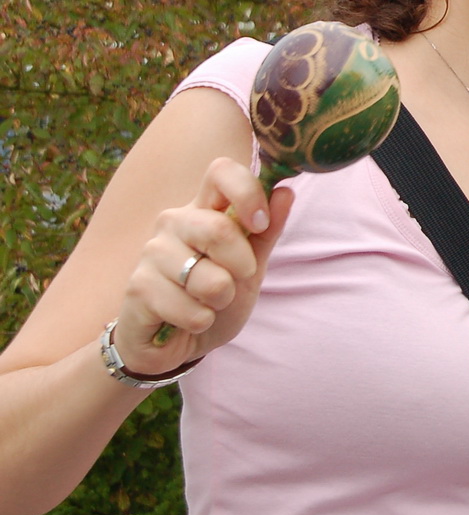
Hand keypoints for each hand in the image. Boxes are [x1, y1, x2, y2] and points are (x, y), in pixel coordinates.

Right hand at [109, 158, 293, 375]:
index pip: (221, 171)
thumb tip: (285, 191)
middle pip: (219, 229)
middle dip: (241, 267)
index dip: (247, 192)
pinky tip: (186, 320)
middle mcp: (174, 222)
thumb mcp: (251, 267)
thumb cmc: (214, 299)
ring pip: (209, 278)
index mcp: (204, 210)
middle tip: (233, 283)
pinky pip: (190, 308)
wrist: (175, 343)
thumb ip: (267, 231)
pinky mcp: (137, 287)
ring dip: (221, 301)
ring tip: (206, 304)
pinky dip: (201, 321)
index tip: (260, 224)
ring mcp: (151, 252)